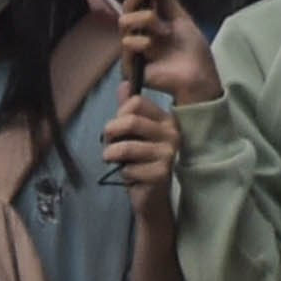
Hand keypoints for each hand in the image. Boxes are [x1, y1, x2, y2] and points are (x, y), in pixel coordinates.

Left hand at [102, 79, 182, 212]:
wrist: (151, 196)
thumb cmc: (139, 162)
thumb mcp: (132, 133)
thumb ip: (127, 110)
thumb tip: (124, 83)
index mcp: (166, 119)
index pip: (135, 102)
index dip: (118, 114)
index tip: (117, 129)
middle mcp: (172, 133)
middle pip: (130, 121)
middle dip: (110, 133)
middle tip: (108, 145)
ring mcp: (169, 153)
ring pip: (125, 147)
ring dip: (111, 155)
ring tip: (114, 160)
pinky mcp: (161, 173)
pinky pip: (128, 168)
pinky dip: (122, 173)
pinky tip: (131, 176)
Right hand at [119, 0, 222, 106]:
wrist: (199, 77)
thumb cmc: (192, 52)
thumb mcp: (181, 18)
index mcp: (152, 20)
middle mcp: (140, 31)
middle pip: (128, 5)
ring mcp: (134, 47)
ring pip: (125, 21)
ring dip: (147, 20)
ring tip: (165, 31)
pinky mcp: (130, 65)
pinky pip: (128, 43)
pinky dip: (143, 41)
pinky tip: (154, 47)